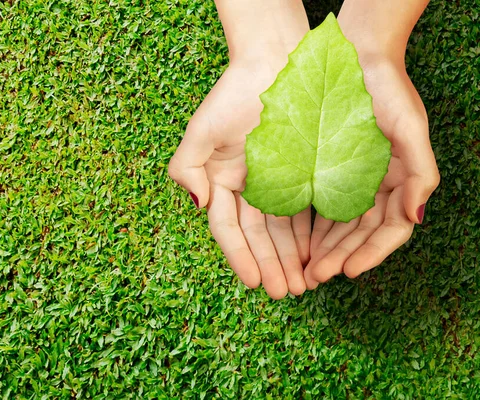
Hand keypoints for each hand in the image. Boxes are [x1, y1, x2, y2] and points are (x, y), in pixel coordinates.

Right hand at [168, 9, 310, 298]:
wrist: (274, 61)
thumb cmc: (233, 94)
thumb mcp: (200, 131)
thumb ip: (186, 169)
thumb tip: (199, 204)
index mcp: (222, 182)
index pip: (229, 229)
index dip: (240, 257)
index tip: (255, 283)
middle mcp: (248, 187)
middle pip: (259, 236)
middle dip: (272, 266)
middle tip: (287, 293)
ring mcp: (277, 182)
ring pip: (285, 229)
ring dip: (293, 258)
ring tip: (304, 285)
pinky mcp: (303, 173)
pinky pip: (308, 209)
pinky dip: (312, 233)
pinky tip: (319, 255)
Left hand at [304, 26, 439, 287]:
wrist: (356, 60)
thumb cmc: (388, 91)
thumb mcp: (410, 128)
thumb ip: (420, 173)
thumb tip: (417, 218)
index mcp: (399, 182)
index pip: (389, 230)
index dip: (371, 254)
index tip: (349, 272)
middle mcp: (376, 186)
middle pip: (360, 234)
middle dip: (340, 257)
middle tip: (317, 277)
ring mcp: (351, 180)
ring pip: (338, 226)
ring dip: (324, 249)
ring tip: (305, 269)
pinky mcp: (326, 171)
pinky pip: (319, 206)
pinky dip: (311, 226)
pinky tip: (298, 241)